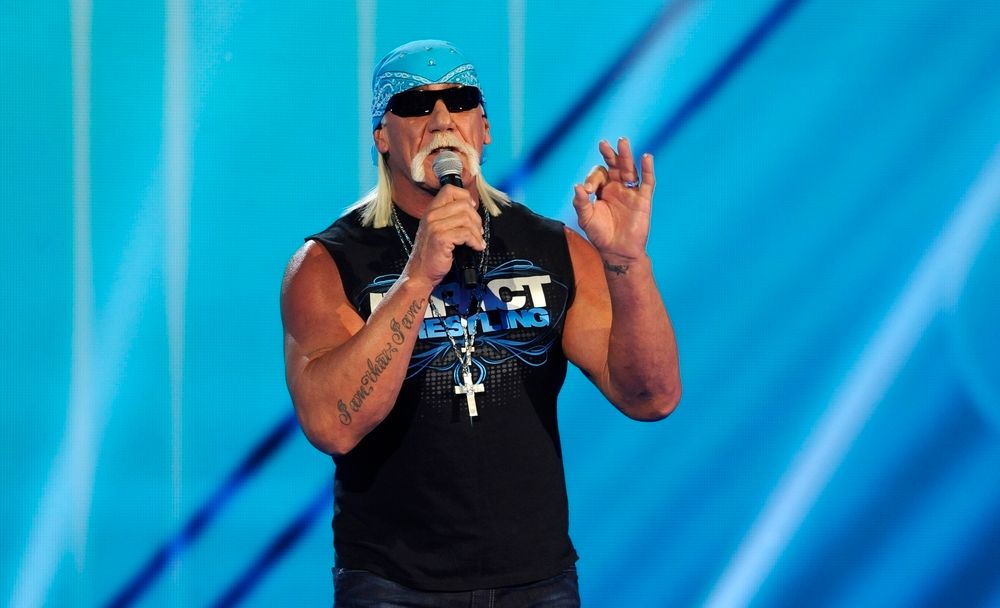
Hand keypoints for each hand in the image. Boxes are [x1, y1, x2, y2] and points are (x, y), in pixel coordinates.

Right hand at [406, 186, 484, 285]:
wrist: (420, 272)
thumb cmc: (431, 254)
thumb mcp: (437, 230)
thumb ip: (450, 217)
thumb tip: (472, 210)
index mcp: (431, 210)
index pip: (450, 190)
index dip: (465, 196)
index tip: (472, 208)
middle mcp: (431, 215)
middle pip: (463, 205)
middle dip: (476, 219)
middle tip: (478, 231)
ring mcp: (435, 226)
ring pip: (467, 219)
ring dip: (477, 232)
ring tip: (477, 241)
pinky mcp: (441, 238)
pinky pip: (466, 234)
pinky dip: (475, 241)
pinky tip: (475, 247)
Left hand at [571, 138, 654, 261]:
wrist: (617, 251)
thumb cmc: (600, 234)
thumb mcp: (586, 219)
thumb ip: (581, 203)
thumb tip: (577, 187)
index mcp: (603, 190)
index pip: (598, 174)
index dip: (592, 179)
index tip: (588, 190)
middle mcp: (617, 187)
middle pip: (615, 165)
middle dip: (609, 154)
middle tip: (603, 143)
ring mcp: (631, 192)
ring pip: (629, 169)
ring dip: (626, 156)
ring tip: (622, 142)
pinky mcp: (643, 199)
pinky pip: (647, 182)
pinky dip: (647, 169)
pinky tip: (646, 157)